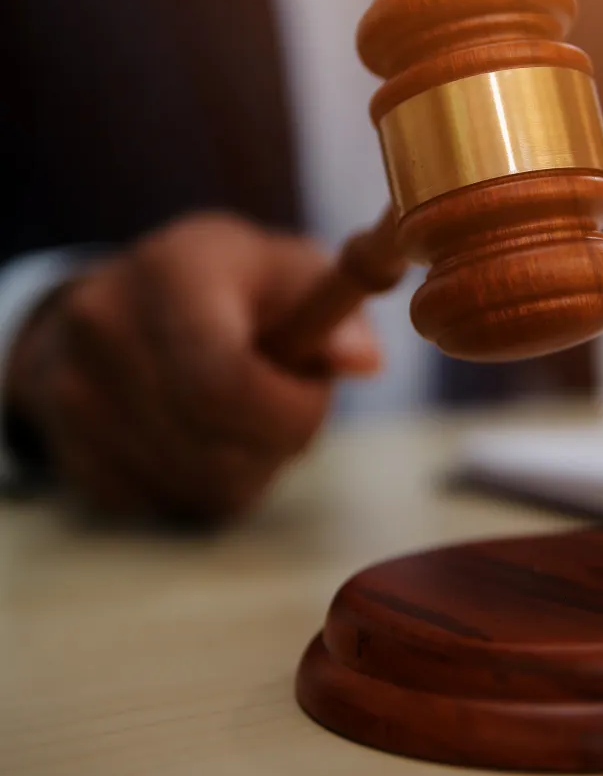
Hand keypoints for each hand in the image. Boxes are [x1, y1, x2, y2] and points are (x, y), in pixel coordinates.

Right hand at [5, 215, 380, 524]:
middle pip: (212, 448)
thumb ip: (336, 310)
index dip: (286, 412)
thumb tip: (363, 361)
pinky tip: (200, 437)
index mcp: (171, 272)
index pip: (224, 383)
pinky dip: (198, 486)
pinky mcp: (65, 444)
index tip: (312, 397)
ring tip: (243, 419)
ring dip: (244, 469)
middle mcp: (105, 326)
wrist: (116, 304)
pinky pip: (159, 504)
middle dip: (274, 445)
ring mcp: (73, 390)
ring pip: (195, 487)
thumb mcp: (290, 271)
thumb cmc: (230, 286)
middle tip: (284, 412)